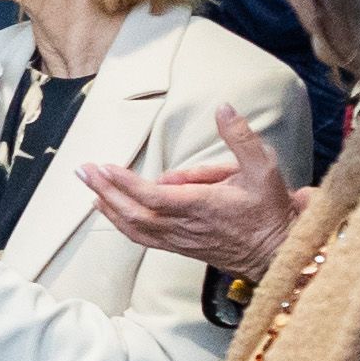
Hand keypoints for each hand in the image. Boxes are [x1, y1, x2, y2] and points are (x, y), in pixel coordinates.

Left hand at [79, 104, 306, 276]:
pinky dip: (121, 223)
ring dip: (109, 207)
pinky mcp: (179, 247)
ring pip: (135, 228)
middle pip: (134, 213)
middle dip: (105, 191)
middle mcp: (184, 226)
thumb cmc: (269, 209)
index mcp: (201, 205)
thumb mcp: (264, 166)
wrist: (276, 252)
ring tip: (89, 188)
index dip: (126, 183)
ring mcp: (179, 240)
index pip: (154, 197)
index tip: (105, 167)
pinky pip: (142, 237)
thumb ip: (241, 137)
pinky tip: (110, 210)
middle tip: (83, 171)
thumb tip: (223, 108)